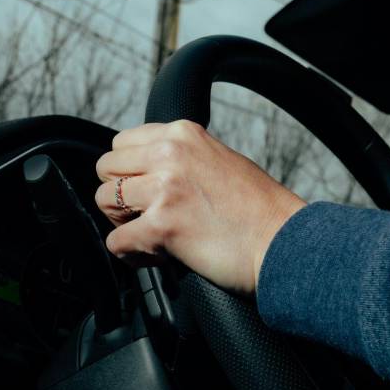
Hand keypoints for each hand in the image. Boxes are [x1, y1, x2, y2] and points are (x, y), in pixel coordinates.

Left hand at [94, 120, 305, 294]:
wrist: (285, 243)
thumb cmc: (258, 212)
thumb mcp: (218, 161)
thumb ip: (181, 159)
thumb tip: (146, 170)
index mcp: (182, 134)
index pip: (121, 143)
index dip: (129, 172)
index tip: (147, 192)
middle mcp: (170, 154)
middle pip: (106, 169)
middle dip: (121, 196)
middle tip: (146, 216)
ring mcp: (164, 188)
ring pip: (104, 200)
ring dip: (123, 223)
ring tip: (151, 235)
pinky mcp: (161, 225)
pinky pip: (116, 242)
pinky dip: (130, 255)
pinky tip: (155, 256)